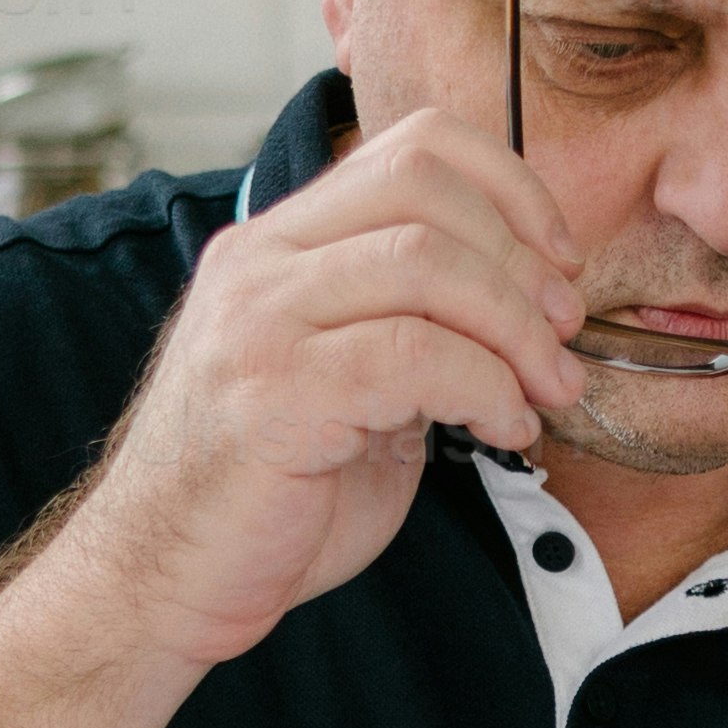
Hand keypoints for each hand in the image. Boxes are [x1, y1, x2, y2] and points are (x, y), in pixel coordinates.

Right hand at [68, 111, 585, 674]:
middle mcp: (260, 263)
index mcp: (281, 243)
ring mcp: (257, 321)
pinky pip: (414, 354)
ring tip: (545, 391)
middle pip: (425, 190)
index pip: (413, 147)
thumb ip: (415, 325)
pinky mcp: (273, 391)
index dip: (511, 187)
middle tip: (563, 336)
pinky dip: (486, 388)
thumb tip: (537, 302)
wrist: (164, 581)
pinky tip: (502, 429)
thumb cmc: (270, 493)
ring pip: (426, 262)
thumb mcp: (353, 382)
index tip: (558, 261)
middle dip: (523, 262)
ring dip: (516, 330)